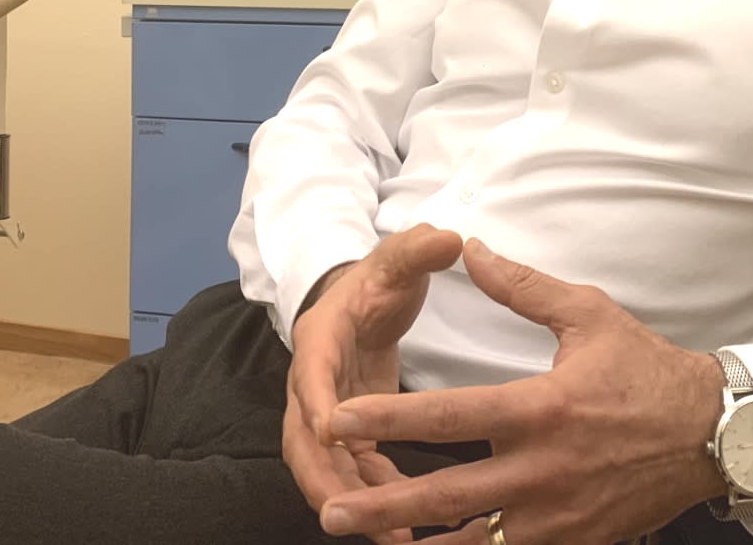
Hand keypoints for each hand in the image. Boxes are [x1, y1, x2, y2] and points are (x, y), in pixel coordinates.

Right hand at [284, 223, 463, 543]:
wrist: (364, 297)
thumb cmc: (380, 279)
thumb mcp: (398, 259)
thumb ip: (419, 249)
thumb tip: (450, 237)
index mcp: (320, 339)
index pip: (310, 374)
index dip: (317, 404)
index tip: (332, 433)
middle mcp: (312, 382)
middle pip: (302, 439)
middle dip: (324, 478)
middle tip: (349, 512)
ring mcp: (325, 411)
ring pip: (322, 466)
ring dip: (350, 500)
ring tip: (391, 536)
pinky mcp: (347, 432)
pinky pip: (351, 472)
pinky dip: (372, 497)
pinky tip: (405, 525)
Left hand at [316, 239, 727, 544]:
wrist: (712, 434)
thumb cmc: (646, 370)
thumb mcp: (588, 315)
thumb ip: (522, 287)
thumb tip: (470, 249)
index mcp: (541, 410)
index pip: (449, 418)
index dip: (389, 420)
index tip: (338, 421)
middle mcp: (543, 471)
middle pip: (446, 496)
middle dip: (383, 505)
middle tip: (332, 510)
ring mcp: (558, 518)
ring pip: (473, 544)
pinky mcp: (575, 544)